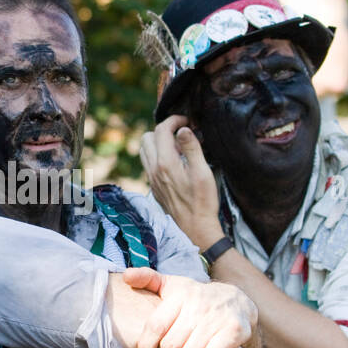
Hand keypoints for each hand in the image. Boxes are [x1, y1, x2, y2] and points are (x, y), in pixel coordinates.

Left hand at [122, 267, 260, 347]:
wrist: (237, 301)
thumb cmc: (196, 297)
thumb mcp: (173, 285)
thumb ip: (148, 279)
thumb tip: (125, 276)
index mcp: (180, 295)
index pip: (155, 326)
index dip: (146, 347)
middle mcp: (198, 305)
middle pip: (170, 346)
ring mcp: (217, 318)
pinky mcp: (234, 330)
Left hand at [140, 115, 223, 248]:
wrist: (195, 228)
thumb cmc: (202, 201)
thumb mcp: (202, 172)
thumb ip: (191, 148)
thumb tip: (183, 129)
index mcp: (165, 163)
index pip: (161, 130)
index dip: (174, 120)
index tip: (187, 121)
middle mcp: (154, 169)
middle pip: (147, 136)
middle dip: (164, 129)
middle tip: (182, 132)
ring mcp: (152, 178)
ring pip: (144, 150)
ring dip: (158, 141)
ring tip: (177, 146)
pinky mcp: (154, 186)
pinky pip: (148, 162)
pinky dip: (157, 154)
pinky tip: (174, 161)